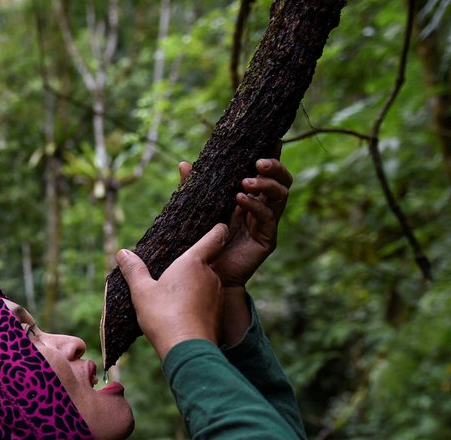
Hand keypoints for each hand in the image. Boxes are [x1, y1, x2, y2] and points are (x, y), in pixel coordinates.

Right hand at [116, 225, 225, 360]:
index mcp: (193, 262)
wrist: (187, 350)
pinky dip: (199, 305)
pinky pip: (209, 303)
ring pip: (207, 285)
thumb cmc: (164, 316)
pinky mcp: (219, 314)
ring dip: (196, 288)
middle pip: (206, 264)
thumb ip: (134, 271)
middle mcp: (211, 275)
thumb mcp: (142, 292)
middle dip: (194, 268)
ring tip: (176, 299)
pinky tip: (184, 315)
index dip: (218, 230)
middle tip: (175, 275)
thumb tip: (122, 253)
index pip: (214, 237)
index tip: (220, 225)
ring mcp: (218, 295)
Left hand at [179, 147, 292, 288]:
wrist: (209, 275)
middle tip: (259, 162)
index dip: (272, 155)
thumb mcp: (200, 210)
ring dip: (265, 185)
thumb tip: (184, 164)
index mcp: (251, 198)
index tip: (270, 139)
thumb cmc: (205, 243)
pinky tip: (240, 199)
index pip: (267, 172)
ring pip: (280, 196)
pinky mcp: (266, 239)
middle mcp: (262, 208)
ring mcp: (266, 224)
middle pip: (282, 181)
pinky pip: (267, 217)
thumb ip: (195, 188)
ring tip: (245, 181)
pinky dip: (254, 205)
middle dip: (274, 167)